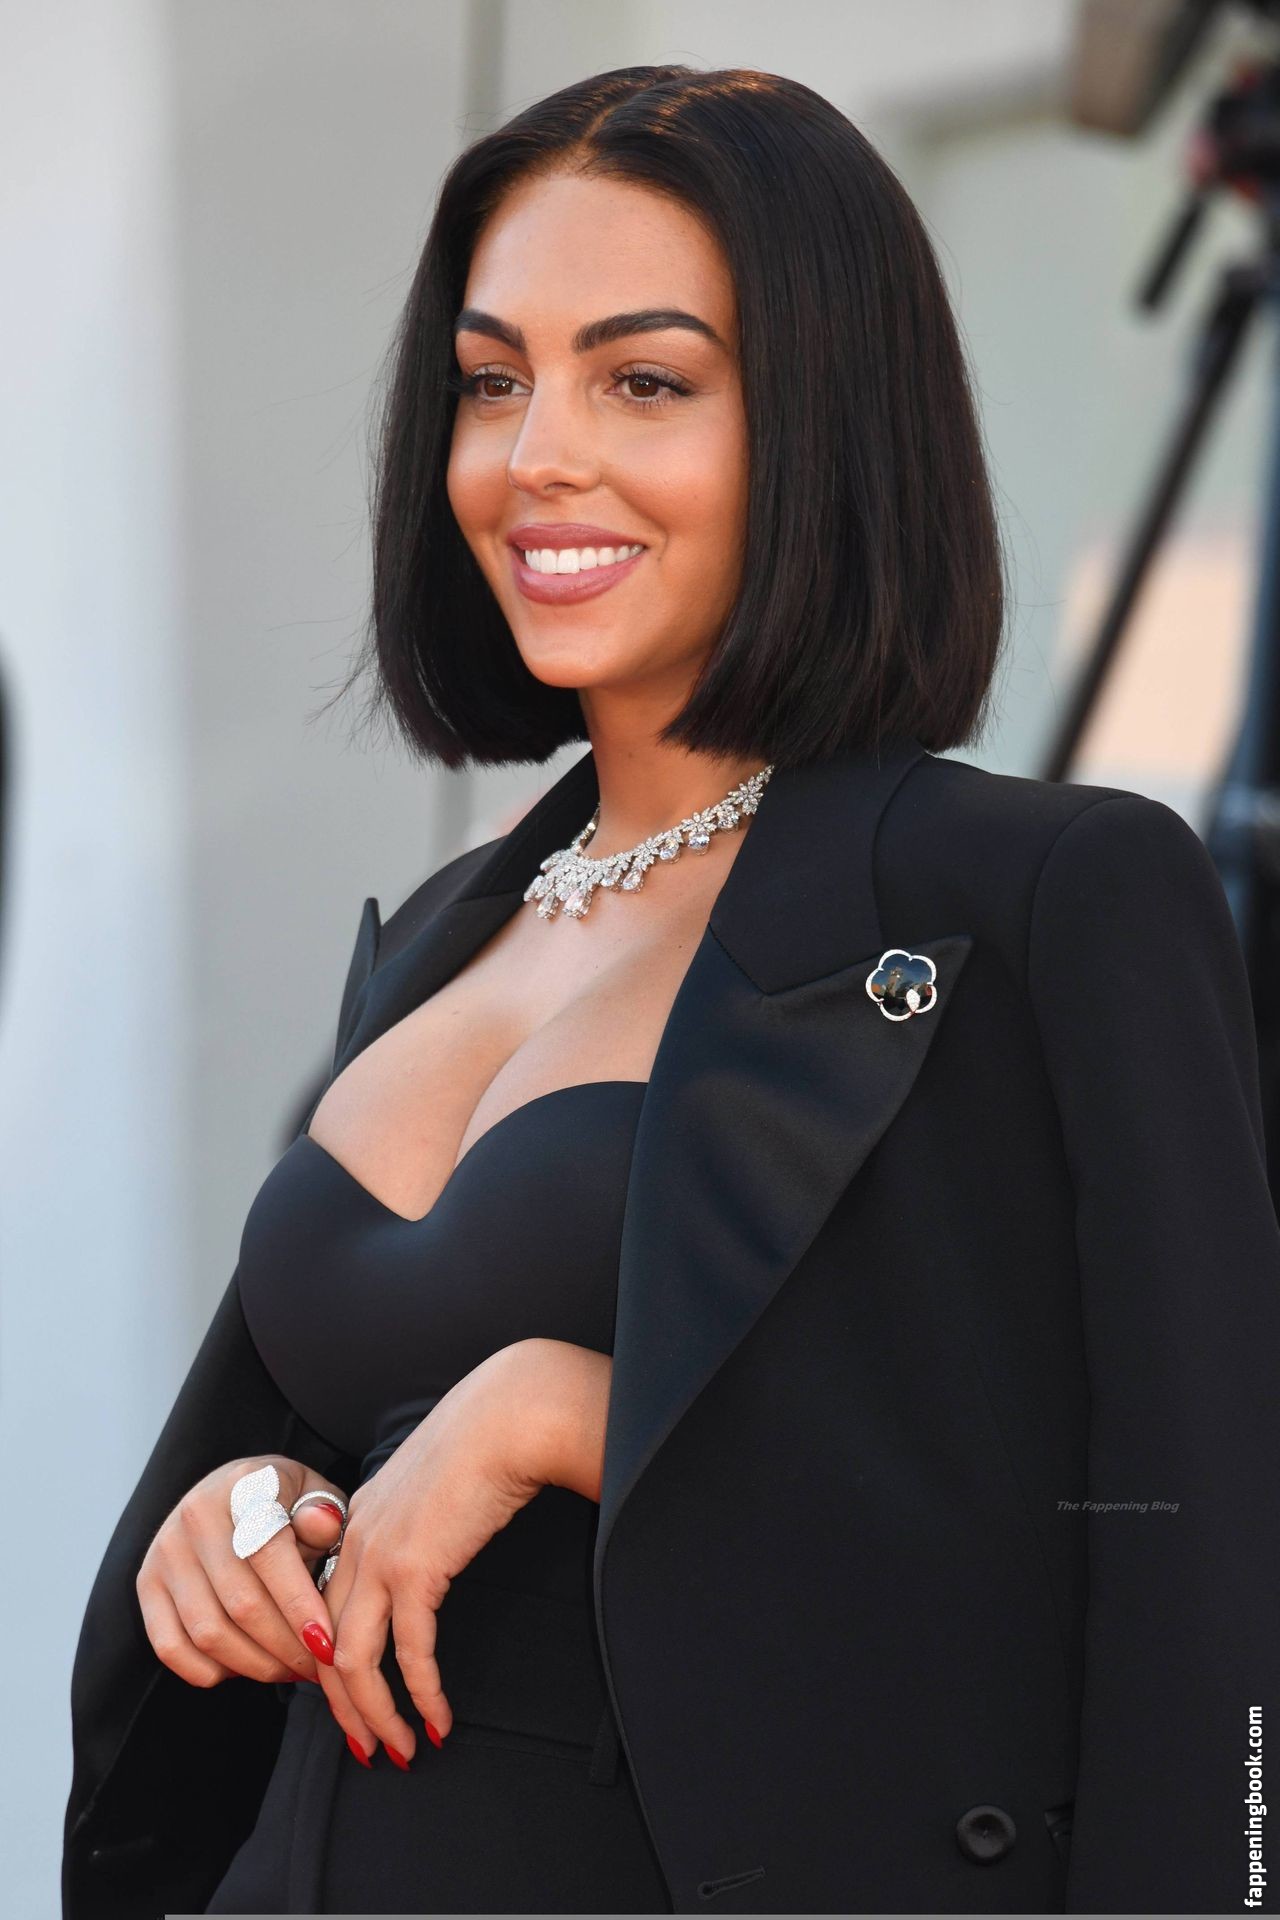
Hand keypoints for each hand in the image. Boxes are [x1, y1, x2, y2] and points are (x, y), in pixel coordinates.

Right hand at [136, 1456, 348, 1685]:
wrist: (232, 1492)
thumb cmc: (283, 1501)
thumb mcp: (313, 1494)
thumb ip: (323, 1514)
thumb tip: (323, 1526)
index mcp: (243, 1486)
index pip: (269, 1554)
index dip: (299, 1605)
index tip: (326, 1643)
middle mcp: (196, 1515)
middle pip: (241, 1604)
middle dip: (285, 1647)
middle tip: (316, 1665)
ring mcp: (166, 1551)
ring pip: (208, 1633)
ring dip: (255, 1665)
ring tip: (288, 1668)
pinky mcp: (147, 1584)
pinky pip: (171, 1648)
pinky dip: (211, 1670)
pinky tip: (244, 1666)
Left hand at [315, 1338, 612, 1766]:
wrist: (508, 1416)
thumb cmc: (485, 1441)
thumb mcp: (430, 1487)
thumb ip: (415, 1523)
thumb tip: (426, 1556)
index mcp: (354, 1521)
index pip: (322, 1607)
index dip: (331, 1663)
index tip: (354, 1701)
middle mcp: (353, 1541)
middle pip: (323, 1644)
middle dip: (343, 1707)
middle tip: (367, 1747)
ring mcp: (377, 1555)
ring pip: (352, 1660)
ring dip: (375, 1715)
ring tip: (399, 1750)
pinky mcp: (413, 1569)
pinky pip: (409, 1653)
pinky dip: (421, 1694)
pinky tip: (437, 1719)